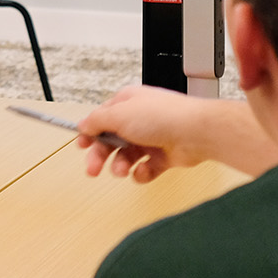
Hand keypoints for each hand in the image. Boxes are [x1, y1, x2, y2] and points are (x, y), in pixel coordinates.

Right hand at [77, 85, 277, 181]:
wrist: (196, 132)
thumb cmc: (164, 116)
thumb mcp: (119, 114)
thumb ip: (96, 121)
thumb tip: (83, 125)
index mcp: (127, 103)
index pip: (102, 119)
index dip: (90, 133)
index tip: (81, 145)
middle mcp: (139, 120)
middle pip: (111, 141)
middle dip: (101, 156)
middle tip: (93, 169)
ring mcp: (152, 138)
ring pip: (126, 157)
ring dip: (120, 166)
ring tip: (123, 170)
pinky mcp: (163, 156)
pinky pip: (144, 169)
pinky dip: (141, 173)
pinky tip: (142, 171)